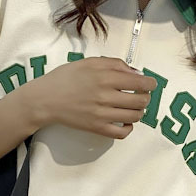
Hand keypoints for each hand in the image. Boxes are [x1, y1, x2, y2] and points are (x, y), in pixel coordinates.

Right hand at [33, 56, 158, 139]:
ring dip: (139, 112)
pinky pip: (121, 133)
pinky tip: (126, 123)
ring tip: (133, 108)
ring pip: (134, 117)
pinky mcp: (96, 128)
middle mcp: (105, 96)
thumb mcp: (90, 62)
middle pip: (140, 101)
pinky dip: (128, 129)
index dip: (150, 84)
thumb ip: (115, 64)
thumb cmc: (65, 78)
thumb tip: (136, 73)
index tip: (150, 84)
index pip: (140, 83)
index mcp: (105, 77)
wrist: (45, 99)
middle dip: (145, 98)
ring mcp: (101, 114)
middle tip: (141, 96)